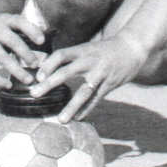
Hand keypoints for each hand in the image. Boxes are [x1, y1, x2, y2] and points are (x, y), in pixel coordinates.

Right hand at [0, 10, 45, 89]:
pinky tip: (7, 85)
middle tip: (36, 65)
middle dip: (26, 54)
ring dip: (16, 70)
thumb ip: (16, 30)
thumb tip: (39, 44)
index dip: (32, 30)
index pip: (19, 22)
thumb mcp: (1, 20)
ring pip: (2, 57)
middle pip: (12, 41)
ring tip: (28, 79)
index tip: (42, 41)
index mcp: (3, 19)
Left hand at [30, 33, 149, 122]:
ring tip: (61, 119)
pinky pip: (97, 99)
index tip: (37, 76)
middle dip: (49, 84)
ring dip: (71, 106)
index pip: (61, 55)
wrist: (132, 47)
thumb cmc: (105, 49)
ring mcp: (101, 73)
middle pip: (66, 72)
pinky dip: (87, 110)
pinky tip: (78, 118)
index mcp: (83, 50)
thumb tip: (46, 67)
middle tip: (34, 94)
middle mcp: (90, 60)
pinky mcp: (110, 84)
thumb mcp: (88, 48)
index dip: (48, 64)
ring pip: (83, 91)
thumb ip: (71, 57)